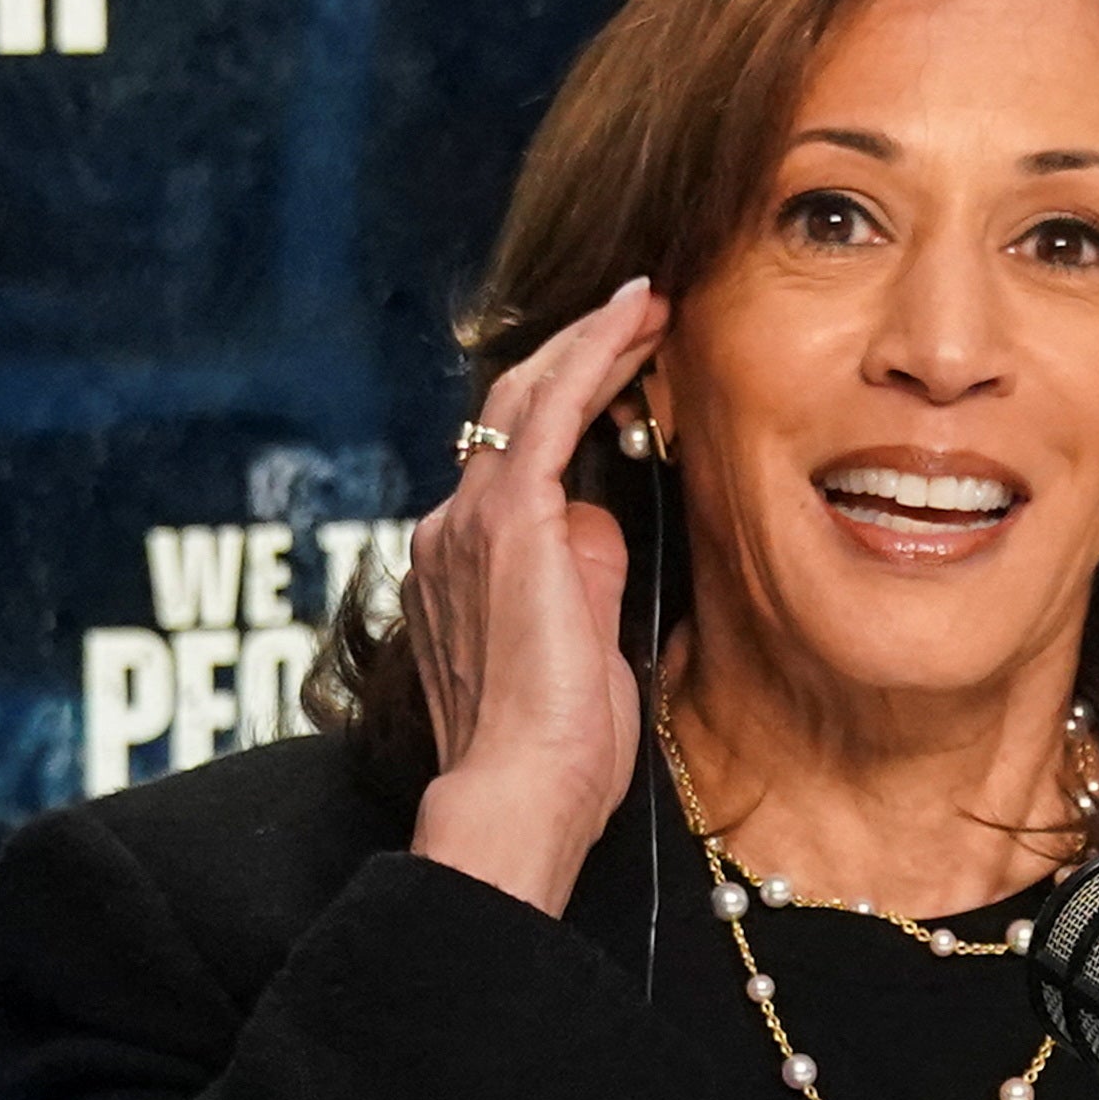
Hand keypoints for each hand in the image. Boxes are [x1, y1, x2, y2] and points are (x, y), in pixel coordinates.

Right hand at [402, 279, 673, 915]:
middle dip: (574, 355)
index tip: (619, 373)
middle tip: (637, 314)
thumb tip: (603, 523)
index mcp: (464, 567)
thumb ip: (589, 580)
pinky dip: (595, 355)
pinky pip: (551, 411)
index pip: (512, 464)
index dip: (565, 407)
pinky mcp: (509, 519)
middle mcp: (451, 532)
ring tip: (647, 305)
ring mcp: (470, 522)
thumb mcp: (584, 650)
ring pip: (526, 399)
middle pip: (509, 413)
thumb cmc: (557, 754)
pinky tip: (636, 319)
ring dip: (590, 344)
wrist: (518, 794)